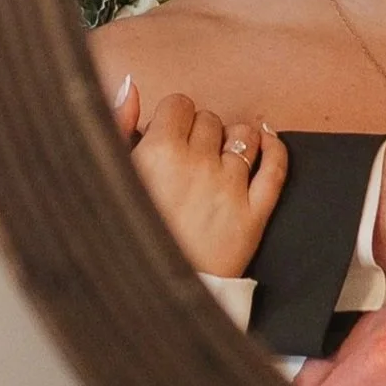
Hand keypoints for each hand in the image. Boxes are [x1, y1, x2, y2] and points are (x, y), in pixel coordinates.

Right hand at [123, 89, 285, 277]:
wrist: (147, 301)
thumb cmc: (124, 239)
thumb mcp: (109, 178)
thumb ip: (117, 126)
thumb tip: (131, 85)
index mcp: (157, 153)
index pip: (180, 105)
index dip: (173, 120)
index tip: (168, 136)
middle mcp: (198, 165)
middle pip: (211, 120)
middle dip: (200, 133)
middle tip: (188, 157)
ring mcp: (229, 189)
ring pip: (245, 137)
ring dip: (234, 141)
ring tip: (220, 158)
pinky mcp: (253, 216)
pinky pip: (276, 168)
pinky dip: (276, 149)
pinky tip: (268, 142)